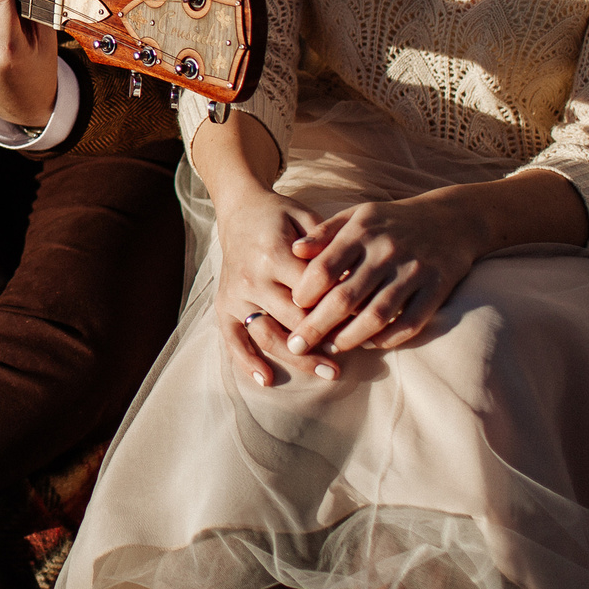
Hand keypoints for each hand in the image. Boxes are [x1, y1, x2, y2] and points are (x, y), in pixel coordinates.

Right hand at [213, 195, 342, 387]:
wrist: (238, 209)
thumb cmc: (280, 215)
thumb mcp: (306, 216)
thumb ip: (327, 245)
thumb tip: (352, 280)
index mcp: (274, 254)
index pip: (313, 293)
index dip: (341, 309)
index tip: (365, 321)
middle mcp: (252, 278)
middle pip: (294, 320)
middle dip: (326, 339)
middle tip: (354, 353)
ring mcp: (236, 295)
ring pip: (269, 335)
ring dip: (300, 359)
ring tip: (330, 372)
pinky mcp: (223, 305)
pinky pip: (232, 339)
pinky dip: (247, 362)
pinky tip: (269, 379)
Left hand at [284, 194, 479, 355]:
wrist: (452, 219)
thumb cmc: (392, 220)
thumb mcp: (357, 216)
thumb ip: (324, 233)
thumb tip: (293, 251)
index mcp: (362, 231)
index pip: (325, 268)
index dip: (305, 293)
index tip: (291, 309)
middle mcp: (387, 250)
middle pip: (346, 297)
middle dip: (317, 326)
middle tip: (296, 345)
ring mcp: (413, 270)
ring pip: (376, 315)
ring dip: (350, 338)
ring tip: (330, 347)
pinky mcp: (437, 288)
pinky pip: (410, 323)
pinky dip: (387, 338)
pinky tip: (368, 344)